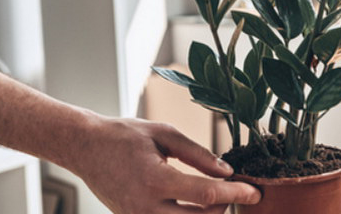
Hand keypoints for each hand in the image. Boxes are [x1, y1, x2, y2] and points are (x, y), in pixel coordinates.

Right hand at [73, 118, 259, 213]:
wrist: (85, 148)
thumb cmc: (123, 135)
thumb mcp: (163, 133)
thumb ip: (196, 153)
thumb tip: (226, 171)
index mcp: (155, 180)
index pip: (206, 194)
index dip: (235, 194)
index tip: (255, 192)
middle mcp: (146, 208)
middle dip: (224, 206)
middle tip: (235, 190)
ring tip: (217, 197)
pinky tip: (195, 206)